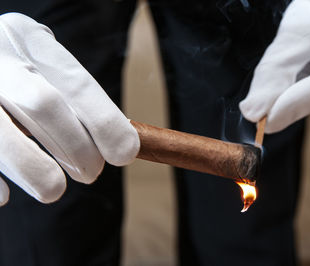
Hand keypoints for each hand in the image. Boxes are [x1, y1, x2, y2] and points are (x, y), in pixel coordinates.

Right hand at [0, 13, 139, 204]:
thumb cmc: (20, 68)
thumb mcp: (45, 65)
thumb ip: (76, 98)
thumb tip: (121, 147)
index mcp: (30, 40)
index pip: (76, 84)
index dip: (105, 123)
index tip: (125, 154)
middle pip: (43, 104)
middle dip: (76, 148)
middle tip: (91, 173)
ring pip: (2, 138)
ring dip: (35, 171)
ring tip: (53, 189)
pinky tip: (5, 195)